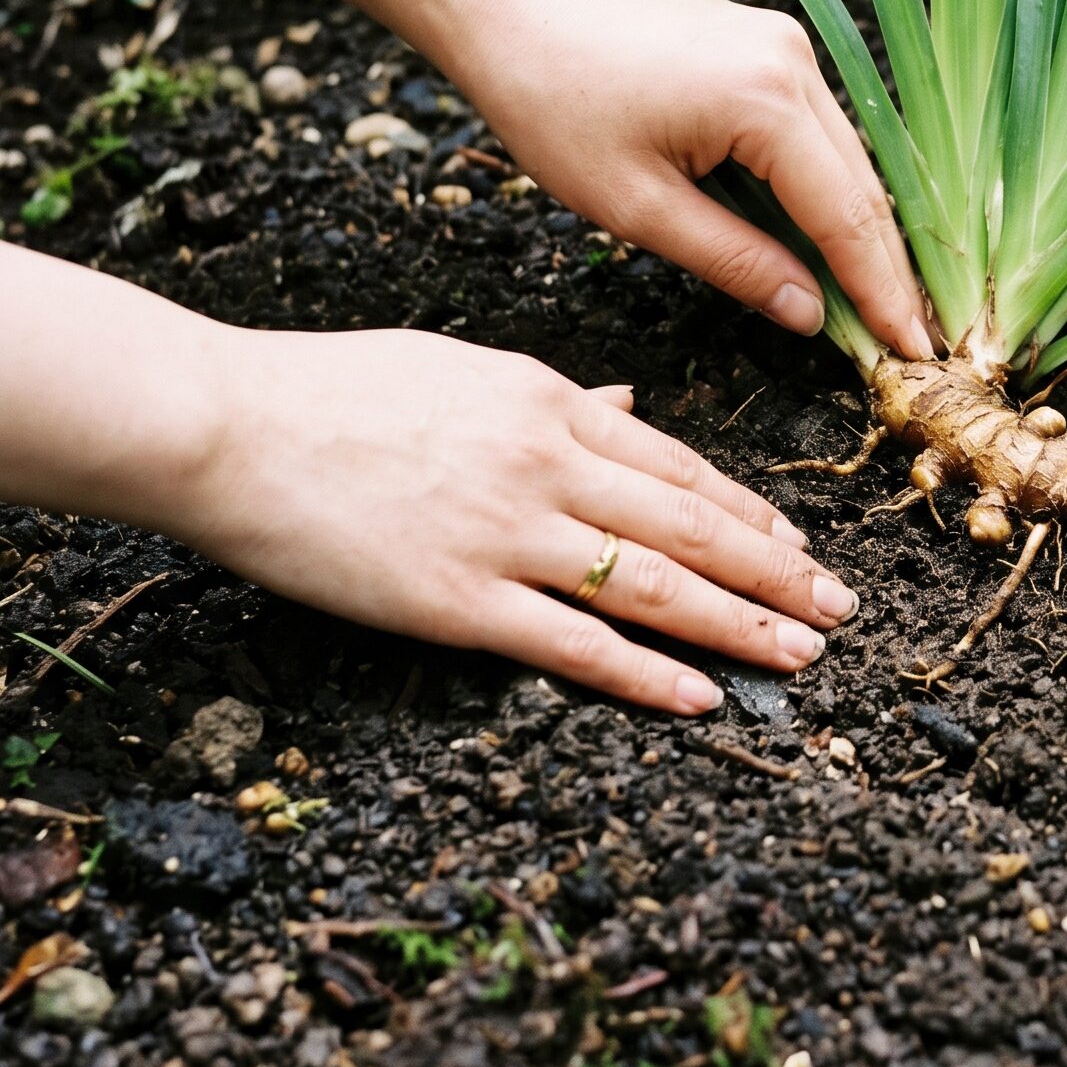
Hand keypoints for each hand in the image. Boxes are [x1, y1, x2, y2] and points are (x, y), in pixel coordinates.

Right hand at [175, 326, 857, 712]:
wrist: (226, 423)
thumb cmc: (334, 391)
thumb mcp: (462, 369)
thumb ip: (554, 394)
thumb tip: (628, 401)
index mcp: (549, 400)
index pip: (679, 463)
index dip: (750, 511)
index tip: (798, 545)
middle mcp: (547, 462)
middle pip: (692, 524)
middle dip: (777, 572)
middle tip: (840, 608)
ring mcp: (507, 532)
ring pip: (654, 584)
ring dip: (740, 625)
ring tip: (802, 654)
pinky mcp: (457, 600)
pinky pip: (573, 643)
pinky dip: (644, 673)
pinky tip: (699, 697)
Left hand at [445, 0, 933, 357]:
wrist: (509, 4)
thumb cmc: (553, 104)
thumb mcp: (638, 207)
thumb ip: (735, 262)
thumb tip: (808, 315)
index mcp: (765, 100)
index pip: (847, 216)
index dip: (880, 291)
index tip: (911, 349)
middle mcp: (793, 62)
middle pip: (862, 186)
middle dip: (885, 268)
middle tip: (909, 340)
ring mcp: (784, 46)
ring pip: (846, 159)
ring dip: (858, 230)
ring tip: (875, 304)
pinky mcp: (766, 45)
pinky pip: (816, 132)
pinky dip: (825, 188)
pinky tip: (825, 239)